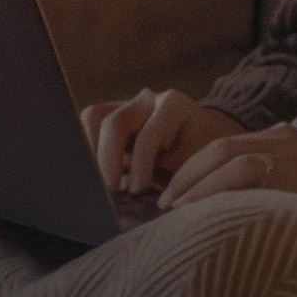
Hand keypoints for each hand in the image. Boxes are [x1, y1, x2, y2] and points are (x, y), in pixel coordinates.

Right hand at [82, 89, 244, 196]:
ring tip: (97, 181)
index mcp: (173, 106)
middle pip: (114, 121)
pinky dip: (88, 148)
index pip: (147, 134)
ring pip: (93, 117)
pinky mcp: (111, 116)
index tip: (137, 190)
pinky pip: (89, 125)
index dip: (140, 164)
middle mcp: (147, 100)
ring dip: (91, 151)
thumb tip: (144, 196)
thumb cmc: (205, 157)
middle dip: (108, 158)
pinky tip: (94, 173)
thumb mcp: (196, 166)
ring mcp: (126, 104)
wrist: (209, 144)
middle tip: (110, 189)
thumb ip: (173, 176)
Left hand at [158, 124, 296, 213]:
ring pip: (228, 160)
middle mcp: (284, 139)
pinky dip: (219, 192)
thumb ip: (282, 181)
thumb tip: (242, 206)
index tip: (175, 194)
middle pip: (220, 149)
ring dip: (196, 185)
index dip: (196, 169)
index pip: (228, 147)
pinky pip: (248, 176)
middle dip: (187, 175)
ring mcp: (291, 152)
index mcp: (286, 139)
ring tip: (174, 211)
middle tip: (164, 204)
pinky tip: (203, 213)